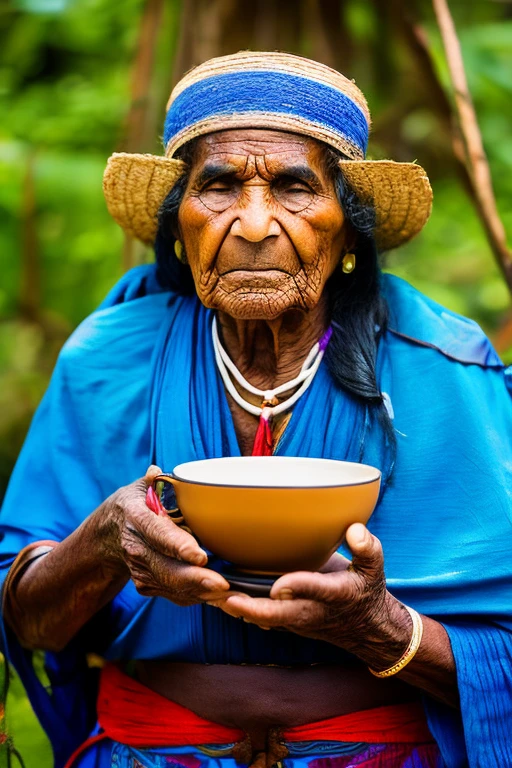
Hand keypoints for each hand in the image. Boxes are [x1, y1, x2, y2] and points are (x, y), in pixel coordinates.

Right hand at [99, 465, 229, 605]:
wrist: (110, 532)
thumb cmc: (135, 505)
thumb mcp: (139, 488)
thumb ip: (151, 480)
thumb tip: (155, 472)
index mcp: (137, 519)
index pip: (158, 533)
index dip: (178, 545)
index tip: (199, 555)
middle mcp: (136, 548)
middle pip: (167, 568)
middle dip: (195, 579)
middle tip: (222, 585)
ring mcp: (140, 570)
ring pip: (172, 586)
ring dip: (201, 593)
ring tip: (229, 595)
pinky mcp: (147, 585)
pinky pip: (175, 594)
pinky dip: (198, 597)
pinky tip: (221, 598)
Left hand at [208, 524, 408, 660]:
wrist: (367, 629)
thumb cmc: (367, 590)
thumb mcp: (375, 568)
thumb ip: (368, 548)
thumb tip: (354, 529)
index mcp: (334, 594)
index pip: (314, 590)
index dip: (296, 587)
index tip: (278, 586)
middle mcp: (311, 610)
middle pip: (277, 614)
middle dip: (251, 608)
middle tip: (223, 596)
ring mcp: (296, 619)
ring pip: (263, 617)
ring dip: (237, 609)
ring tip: (207, 594)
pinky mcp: (285, 620)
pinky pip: (259, 616)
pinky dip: (239, 608)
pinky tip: (213, 595)